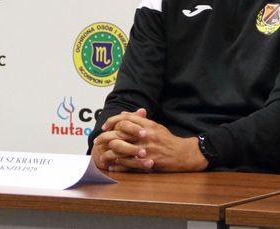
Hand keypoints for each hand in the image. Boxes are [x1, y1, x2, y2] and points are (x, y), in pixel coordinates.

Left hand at [93, 109, 208, 171]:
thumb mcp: (154, 126)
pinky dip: (118, 165)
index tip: (105, 126)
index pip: (125, 119)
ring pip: (121, 149)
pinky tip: (112, 166)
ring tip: (102, 155)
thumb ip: (139, 120)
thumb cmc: (167, 139)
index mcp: (147, 125)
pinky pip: (128, 164)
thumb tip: (123, 114)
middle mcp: (145, 135)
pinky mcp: (147, 162)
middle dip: (106, 137)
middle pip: (120, 133)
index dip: (112, 121)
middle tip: (97, 141)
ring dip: (109, 152)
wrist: (182, 154)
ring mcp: (146, 149)